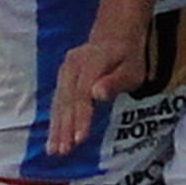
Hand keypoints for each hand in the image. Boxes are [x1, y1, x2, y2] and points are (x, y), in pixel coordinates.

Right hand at [47, 34, 147, 156]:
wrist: (114, 34)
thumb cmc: (127, 56)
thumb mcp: (132, 68)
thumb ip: (115, 82)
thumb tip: (97, 94)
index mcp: (92, 62)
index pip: (83, 93)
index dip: (81, 117)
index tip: (79, 138)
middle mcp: (73, 65)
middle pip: (67, 100)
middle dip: (64, 127)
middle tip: (63, 151)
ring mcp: (65, 71)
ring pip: (58, 102)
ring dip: (55, 127)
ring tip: (53, 150)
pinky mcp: (63, 78)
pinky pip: (57, 101)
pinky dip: (55, 120)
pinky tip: (53, 138)